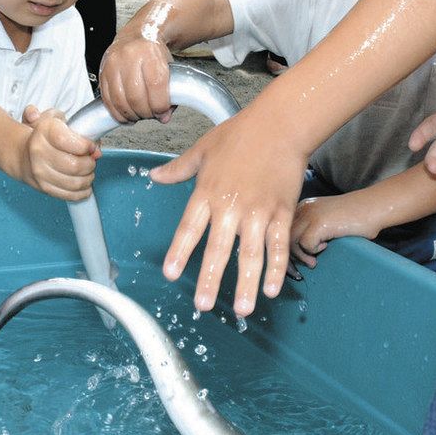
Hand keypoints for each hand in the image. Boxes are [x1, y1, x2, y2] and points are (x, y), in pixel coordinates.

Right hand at [19, 105, 99, 200]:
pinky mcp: (44, 187)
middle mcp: (39, 152)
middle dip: (90, 163)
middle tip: (91, 159)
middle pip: (74, 165)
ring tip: (88, 171)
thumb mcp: (59, 120)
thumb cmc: (46, 136)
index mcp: (44, 131)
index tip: (91, 146)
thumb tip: (95, 149)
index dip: (85, 145)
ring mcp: (40, 172)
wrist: (24, 153)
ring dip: (88, 178)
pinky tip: (85, 184)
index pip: (66, 140)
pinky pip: (69, 195)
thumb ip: (80, 127)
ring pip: (74, 182)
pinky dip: (82, 191)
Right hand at [98, 32, 173, 123]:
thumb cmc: (154, 54)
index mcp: (149, 53)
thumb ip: (170, 94)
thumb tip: (163, 117)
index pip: (155, 85)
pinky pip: (107, 99)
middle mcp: (129, 56)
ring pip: (119, 100)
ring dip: (130, 115)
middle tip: (150, 114)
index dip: (160, 106)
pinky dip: (116, 112)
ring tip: (138, 115)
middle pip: (135, 96)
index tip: (162, 112)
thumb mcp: (169, 68)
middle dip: (145, 112)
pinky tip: (125, 114)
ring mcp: (113, 63)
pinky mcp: (102, 72)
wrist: (138, 35)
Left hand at [151, 117, 305, 315]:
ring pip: (251, 254)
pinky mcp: (282, 212)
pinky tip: (271, 289)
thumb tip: (153, 176)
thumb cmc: (239, 134)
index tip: (170, 274)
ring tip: (242, 309)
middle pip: (218, 248)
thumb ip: (178, 169)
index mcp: (207, 191)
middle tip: (202, 305)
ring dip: (246, 283)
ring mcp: (258, 211)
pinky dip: (276, 269)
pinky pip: (278, 246)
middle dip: (210, 279)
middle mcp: (230, 205)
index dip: (179, 251)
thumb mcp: (202, 149)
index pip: (189, 227)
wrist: (279, 125)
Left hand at [289, 193, 379, 268]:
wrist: (373, 207)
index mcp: (302, 207)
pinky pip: (306, 244)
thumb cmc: (354, 218)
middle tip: (302, 267)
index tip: (292, 263)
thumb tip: (297, 253)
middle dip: (290, 256)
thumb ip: (311, 230)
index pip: (282, 229)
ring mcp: (310, 214)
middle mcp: (303, 208)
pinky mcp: (319, 223)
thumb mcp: (326, 221)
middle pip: (283, 235)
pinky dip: (313, 251)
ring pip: (291, 241)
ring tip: (314, 261)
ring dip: (302, 256)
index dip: (285, 247)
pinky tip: (326, 247)